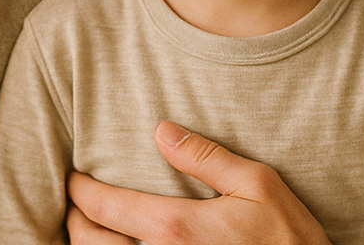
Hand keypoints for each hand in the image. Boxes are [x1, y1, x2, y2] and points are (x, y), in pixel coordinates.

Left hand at [65, 122, 331, 244]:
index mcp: (176, 227)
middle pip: (90, 242)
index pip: (105, 206)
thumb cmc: (288, 238)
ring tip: (91, 228)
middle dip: (75, 219)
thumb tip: (162, 130)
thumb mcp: (258, 184)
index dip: (80, 189)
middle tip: (77, 203)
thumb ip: (206, 157)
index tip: (74, 177)